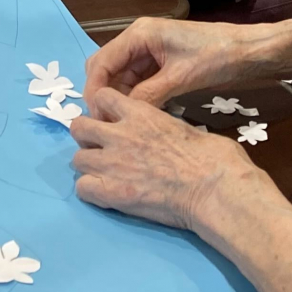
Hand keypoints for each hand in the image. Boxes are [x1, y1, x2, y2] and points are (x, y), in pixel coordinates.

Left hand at [69, 87, 255, 230]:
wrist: (214, 188)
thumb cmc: (214, 157)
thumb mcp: (187, 128)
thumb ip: (165, 126)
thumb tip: (167, 134)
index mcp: (140, 113)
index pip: (102, 96)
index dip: (103, 109)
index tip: (111, 121)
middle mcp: (119, 134)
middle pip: (79, 127)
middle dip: (87, 138)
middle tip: (102, 150)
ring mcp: (111, 163)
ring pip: (77, 158)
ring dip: (89, 166)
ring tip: (105, 175)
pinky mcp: (111, 191)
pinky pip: (82, 188)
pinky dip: (91, 191)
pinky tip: (106, 195)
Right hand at [83, 16, 275, 107]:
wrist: (248, 51)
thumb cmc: (216, 57)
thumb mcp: (181, 78)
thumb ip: (149, 95)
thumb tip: (124, 117)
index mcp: (139, 35)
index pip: (102, 62)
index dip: (95, 90)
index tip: (97, 117)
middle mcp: (138, 39)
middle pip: (106, 67)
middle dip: (102, 94)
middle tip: (106, 122)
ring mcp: (149, 50)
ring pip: (121, 75)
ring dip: (118, 97)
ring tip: (121, 123)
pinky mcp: (160, 61)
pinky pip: (137, 79)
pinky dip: (134, 95)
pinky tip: (139, 114)